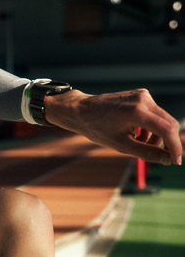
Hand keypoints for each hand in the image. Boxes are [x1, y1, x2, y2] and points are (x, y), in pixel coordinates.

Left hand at [44, 87, 182, 165]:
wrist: (81, 110)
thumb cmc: (97, 128)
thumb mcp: (121, 145)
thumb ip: (146, 152)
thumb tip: (167, 159)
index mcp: (137, 111)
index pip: (166, 129)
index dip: (174, 147)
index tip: (176, 161)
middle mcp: (143, 99)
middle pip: (168, 124)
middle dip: (167, 142)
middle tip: (162, 158)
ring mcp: (143, 95)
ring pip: (162, 120)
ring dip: (156, 136)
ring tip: (138, 144)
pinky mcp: (141, 95)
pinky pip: (154, 114)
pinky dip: (150, 127)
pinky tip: (135, 134)